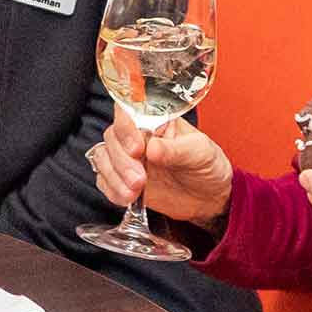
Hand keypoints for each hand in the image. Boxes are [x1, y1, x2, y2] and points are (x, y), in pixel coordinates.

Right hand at [91, 113, 232, 228]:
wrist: (209, 198)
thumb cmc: (208, 166)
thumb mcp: (200, 153)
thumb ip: (177, 150)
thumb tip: (153, 147)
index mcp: (155, 121)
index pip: (128, 113)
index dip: (126, 129)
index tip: (137, 149)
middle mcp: (136, 136)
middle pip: (112, 138)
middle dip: (122, 162)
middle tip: (140, 180)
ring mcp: (126, 158)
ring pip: (103, 158)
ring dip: (114, 177)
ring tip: (135, 192)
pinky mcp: (121, 178)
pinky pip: (103, 181)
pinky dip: (113, 190)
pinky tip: (129, 198)